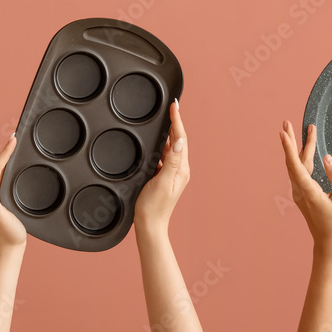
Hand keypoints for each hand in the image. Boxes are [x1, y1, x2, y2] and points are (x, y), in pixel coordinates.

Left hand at [0, 136, 26, 254]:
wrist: (9, 250)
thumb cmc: (7, 235)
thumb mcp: (0, 217)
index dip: (5, 153)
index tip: (13, 139)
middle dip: (5, 152)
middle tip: (14, 137)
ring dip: (6, 159)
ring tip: (14, 146)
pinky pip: (1, 179)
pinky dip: (7, 169)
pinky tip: (13, 165)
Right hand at [134, 99, 189, 235]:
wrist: (149, 225)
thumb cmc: (154, 206)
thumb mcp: (162, 181)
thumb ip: (171, 160)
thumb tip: (180, 140)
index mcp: (181, 169)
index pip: (181, 138)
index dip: (177, 120)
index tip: (175, 106)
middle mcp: (179, 169)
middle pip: (178, 140)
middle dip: (175, 123)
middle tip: (171, 107)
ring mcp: (171, 173)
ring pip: (170, 147)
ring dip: (168, 133)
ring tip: (166, 118)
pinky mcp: (163, 177)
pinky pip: (163, 156)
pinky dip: (161, 145)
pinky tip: (156, 142)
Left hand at [280, 121, 331, 255]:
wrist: (329, 243)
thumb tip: (328, 157)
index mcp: (308, 191)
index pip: (295, 165)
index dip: (289, 147)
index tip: (283, 132)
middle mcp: (299, 190)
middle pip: (292, 161)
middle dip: (290, 141)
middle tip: (286, 122)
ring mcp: (299, 192)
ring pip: (295, 166)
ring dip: (295, 148)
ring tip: (295, 131)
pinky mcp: (303, 194)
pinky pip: (299, 172)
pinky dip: (300, 158)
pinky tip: (304, 151)